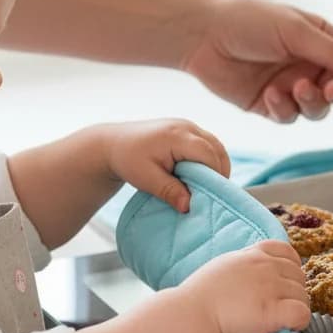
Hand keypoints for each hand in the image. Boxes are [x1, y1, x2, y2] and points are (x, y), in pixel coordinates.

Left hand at [102, 119, 230, 212]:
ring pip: (216, 145)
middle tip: (211, 193)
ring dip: (217, 165)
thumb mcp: (146, 179)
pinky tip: (202, 174)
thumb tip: (188, 206)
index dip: (215, 175)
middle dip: (219, 171)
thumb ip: (169, 191)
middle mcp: (186, 126)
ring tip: (208, 185)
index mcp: (176, 136)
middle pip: (217, 149)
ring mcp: (188, 125)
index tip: (210, 195)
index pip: (208, 154)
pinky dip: (211, 159)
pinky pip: (209, 143)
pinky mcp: (188, 129)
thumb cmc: (128, 160)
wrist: (113, 143)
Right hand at [178, 241, 310, 332]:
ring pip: (303, 296)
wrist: (189, 317)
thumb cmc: (197, 300)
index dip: (291, 267)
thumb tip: (250, 277)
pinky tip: (288, 328)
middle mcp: (265, 267)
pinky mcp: (274, 311)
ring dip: (297, 309)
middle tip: (280, 307)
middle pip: (299, 275)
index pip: (286, 251)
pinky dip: (300, 322)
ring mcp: (272, 288)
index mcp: (252, 255)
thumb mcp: (222, 268)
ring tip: (282, 321)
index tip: (285, 282)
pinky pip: (302, 314)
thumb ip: (242, 268)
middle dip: (293, 292)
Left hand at [180, 0, 332, 121]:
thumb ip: (332, 54)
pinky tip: (268, 94)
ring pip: (318, 109)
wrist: (201, 34)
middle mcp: (311, 65)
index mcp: (322, 40)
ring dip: (311, 102)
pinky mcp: (271, 105)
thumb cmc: (249, 21)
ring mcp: (292, 87)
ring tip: (294, 88)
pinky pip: (290, 117)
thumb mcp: (296, 30)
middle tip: (332, 90)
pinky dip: (283, 108)